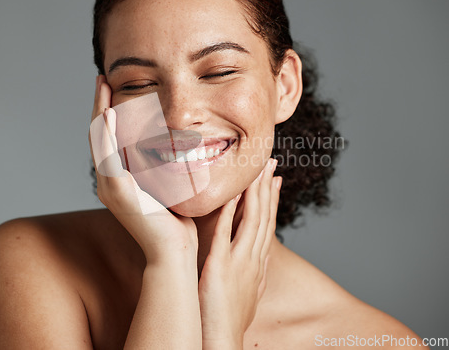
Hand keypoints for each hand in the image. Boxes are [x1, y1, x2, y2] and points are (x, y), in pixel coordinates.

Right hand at [89, 75, 197, 262]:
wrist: (175, 251)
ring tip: (104, 85)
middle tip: (103, 79)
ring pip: (99, 141)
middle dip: (100, 105)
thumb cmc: (177, 220)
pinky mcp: (116, 191)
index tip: (115, 88)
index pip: (110, 138)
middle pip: (99, 135)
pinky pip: (107, 155)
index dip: (109, 112)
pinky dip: (107, 133)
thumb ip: (165, 163)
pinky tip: (111, 111)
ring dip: (100, 111)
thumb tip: (178, 141)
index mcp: (119, 178)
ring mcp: (109, 186)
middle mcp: (108, 180)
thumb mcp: (168, 184)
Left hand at [198, 158, 280, 347]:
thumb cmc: (231, 318)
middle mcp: (254, 258)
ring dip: (255, 192)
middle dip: (268, 188)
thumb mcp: (249, 291)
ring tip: (257, 169)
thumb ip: (254, 271)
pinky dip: (229, 211)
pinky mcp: (221, 266)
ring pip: (252, 219)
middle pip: (264, 216)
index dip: (272, 200)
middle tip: (270, 163)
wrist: (223, 341)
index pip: (268, 224)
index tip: (274, 179)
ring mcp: (240, 261)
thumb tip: (260, 258)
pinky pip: (226, 232)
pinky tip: (230, 194)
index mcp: (258, 262)